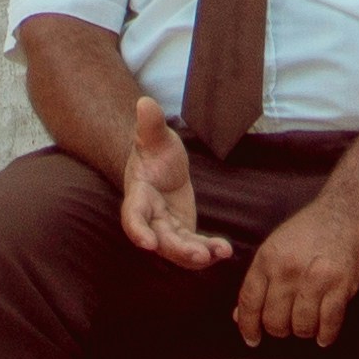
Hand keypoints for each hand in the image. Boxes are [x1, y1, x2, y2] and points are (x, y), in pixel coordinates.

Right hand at [120, 98, 230, 270]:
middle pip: (160, 240)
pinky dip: (209, 250)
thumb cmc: (154, 150)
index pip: (133, 216)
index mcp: (138, 195)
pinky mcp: (183, 232)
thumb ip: (150, 124)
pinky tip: (225, 250)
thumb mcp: (155, 136)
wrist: (161, 165)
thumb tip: (144, 102)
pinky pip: (194, 246)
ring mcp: (166, 228)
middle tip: (199, 255)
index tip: (148, 244)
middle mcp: (150, 217)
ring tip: (220, 252)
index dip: (138, 230)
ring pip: (178, 249)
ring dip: (197, 255)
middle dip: (178, 250)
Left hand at [235, 192, 358, 349]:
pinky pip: (328, 324)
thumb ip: (257, 281)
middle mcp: (288, 269)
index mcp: (267, 258)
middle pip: (274, 320)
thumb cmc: (307, 232)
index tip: (252, 339)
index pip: (249, 301)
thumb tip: (239, 316)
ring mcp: (315, 278)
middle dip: (279, 329)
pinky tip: (323, 333)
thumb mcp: (274, 248)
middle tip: (287, 324)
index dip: (248, 326)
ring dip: (304, 331)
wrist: (344, 213)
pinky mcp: (340, 286)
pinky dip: (325, 335)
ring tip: (307, 322)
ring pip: (301, 327)